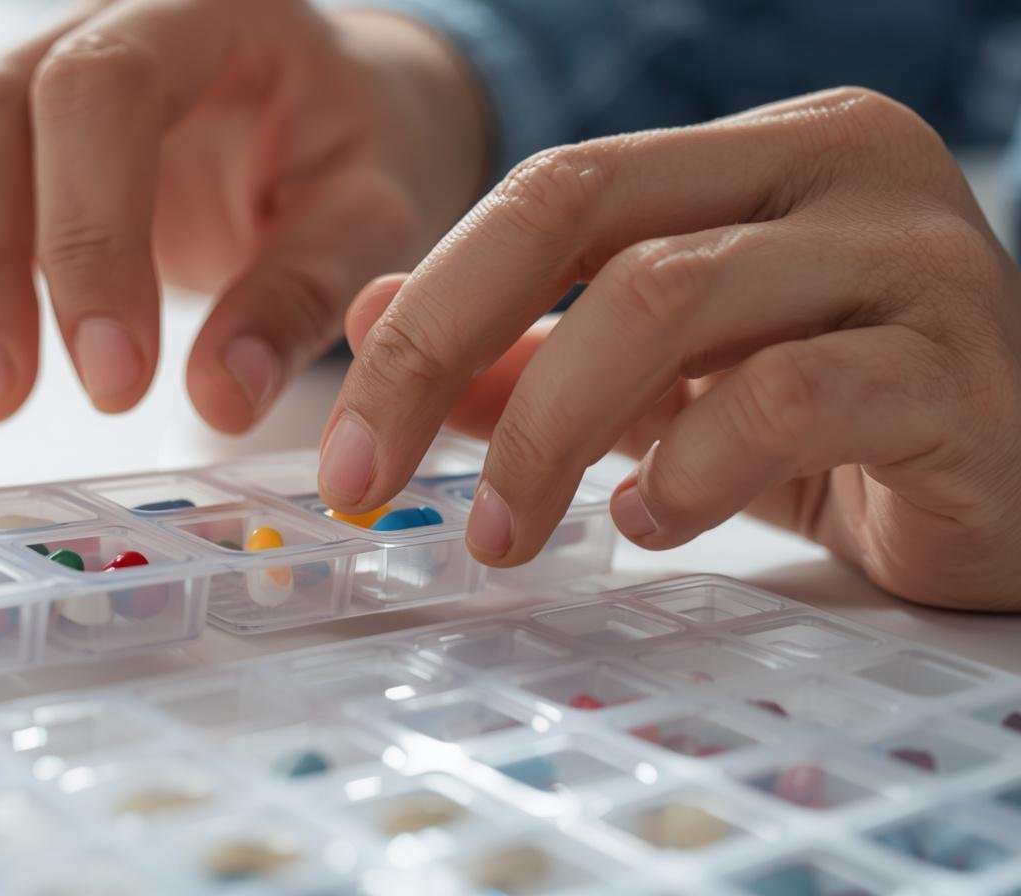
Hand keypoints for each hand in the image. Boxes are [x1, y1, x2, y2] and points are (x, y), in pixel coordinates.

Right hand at [0, 0, 485, 428]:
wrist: (340, 109)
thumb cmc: (360, 151)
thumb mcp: (368, 216)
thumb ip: (301, 295)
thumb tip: (221, 398)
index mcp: (210, 11)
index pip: (107, 91)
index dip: (89, 232)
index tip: (113, 377)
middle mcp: (107, 16)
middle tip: (7, 398)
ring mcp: (45, 61)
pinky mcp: (14, 125)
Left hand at [321, 87, 1020, 609]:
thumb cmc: (835, 429)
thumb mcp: (662, 383)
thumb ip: (530, 346)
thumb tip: (376, 323)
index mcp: (762, 150)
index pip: (552, 188)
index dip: (428, 303)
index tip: (345, 432)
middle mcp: (842, 168)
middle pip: (587, 215)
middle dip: (445, 352)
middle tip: (368, 476)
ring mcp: (913, 255)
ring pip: (672, 298)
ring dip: (551, 428)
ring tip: (509, 529)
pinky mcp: (960, 368)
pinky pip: (788, 397)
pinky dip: (692, 468)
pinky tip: (656, 520)